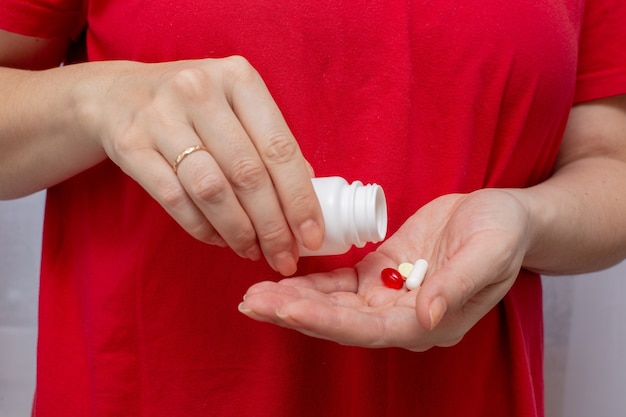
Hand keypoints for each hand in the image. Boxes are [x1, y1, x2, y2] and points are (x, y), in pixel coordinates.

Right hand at [77, 56, 323, 274]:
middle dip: (272, 226)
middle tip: (284, 256)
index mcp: (238, 78)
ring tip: (253, 252)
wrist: (118, 95)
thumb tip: (307, 195)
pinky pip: (175, 199)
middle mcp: (199, 91)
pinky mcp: (131, 145)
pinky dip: (202, 228)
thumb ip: (269, 143)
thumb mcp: (235, 106)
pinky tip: (219, 240)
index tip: (312, 236)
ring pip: (211, 190)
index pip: (279, 147)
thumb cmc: (193, 107)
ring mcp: (161, 117)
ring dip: (239, 231)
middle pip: (248, 173)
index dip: (300, 199)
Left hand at [239, 189, 530, 349]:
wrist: (502, 215)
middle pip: (339, 322)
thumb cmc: (503, 233)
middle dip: (294, 312)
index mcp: (429, 321)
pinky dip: (311, 282)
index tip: (286, 308)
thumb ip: (457, 286)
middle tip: (251, 302)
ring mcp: (388, 296)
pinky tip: (283, 276)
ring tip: (254, 293)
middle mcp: (402, 316)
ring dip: (294, 299)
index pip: (367, 329)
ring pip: (333, 305)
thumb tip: (424, 317)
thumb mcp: (490, 252)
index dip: (325, 321)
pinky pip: (339, 283)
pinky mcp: (379, 273)